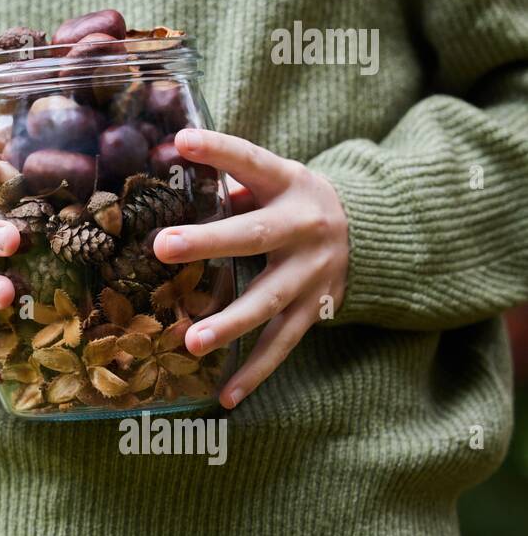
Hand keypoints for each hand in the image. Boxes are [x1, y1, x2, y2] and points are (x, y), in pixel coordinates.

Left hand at [152, 129, 348, 408]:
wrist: (373, 233)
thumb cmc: (295, 202)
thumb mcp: (277, 181)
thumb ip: (232, 184)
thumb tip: (170, 170)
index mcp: (289, 185)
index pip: (250, 161)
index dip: (218, 150)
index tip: (181, 140)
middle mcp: (304, 228)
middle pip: (253, 236)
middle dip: (208, 242)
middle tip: (163, 246)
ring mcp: (311, 274)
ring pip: (268, 301)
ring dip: (230, 324)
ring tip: (191, 342)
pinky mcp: (314, 310)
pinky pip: (280, 345)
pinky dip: (253, 373)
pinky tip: (225, 396)